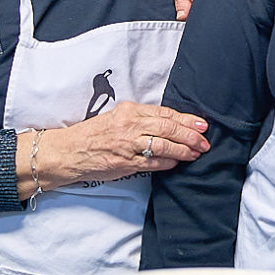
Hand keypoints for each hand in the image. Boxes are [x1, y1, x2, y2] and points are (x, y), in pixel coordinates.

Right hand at [37, 103, 209, 189]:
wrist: (69, 152)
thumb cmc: (93, 135)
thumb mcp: (117, 118)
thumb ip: (140, 119)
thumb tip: (169, 124)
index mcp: (129, 111)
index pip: (165, 113)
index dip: (186, 120)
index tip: (201, 124)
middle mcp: (130, 126)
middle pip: (168, 128)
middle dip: (191, 135)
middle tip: (205, 140)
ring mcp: (128, 145)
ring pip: (164, 145)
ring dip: (184, 150)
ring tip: (196, 153)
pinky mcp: (126, 163)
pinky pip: (153, 162)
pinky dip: (169, 162)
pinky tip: (178, 162)